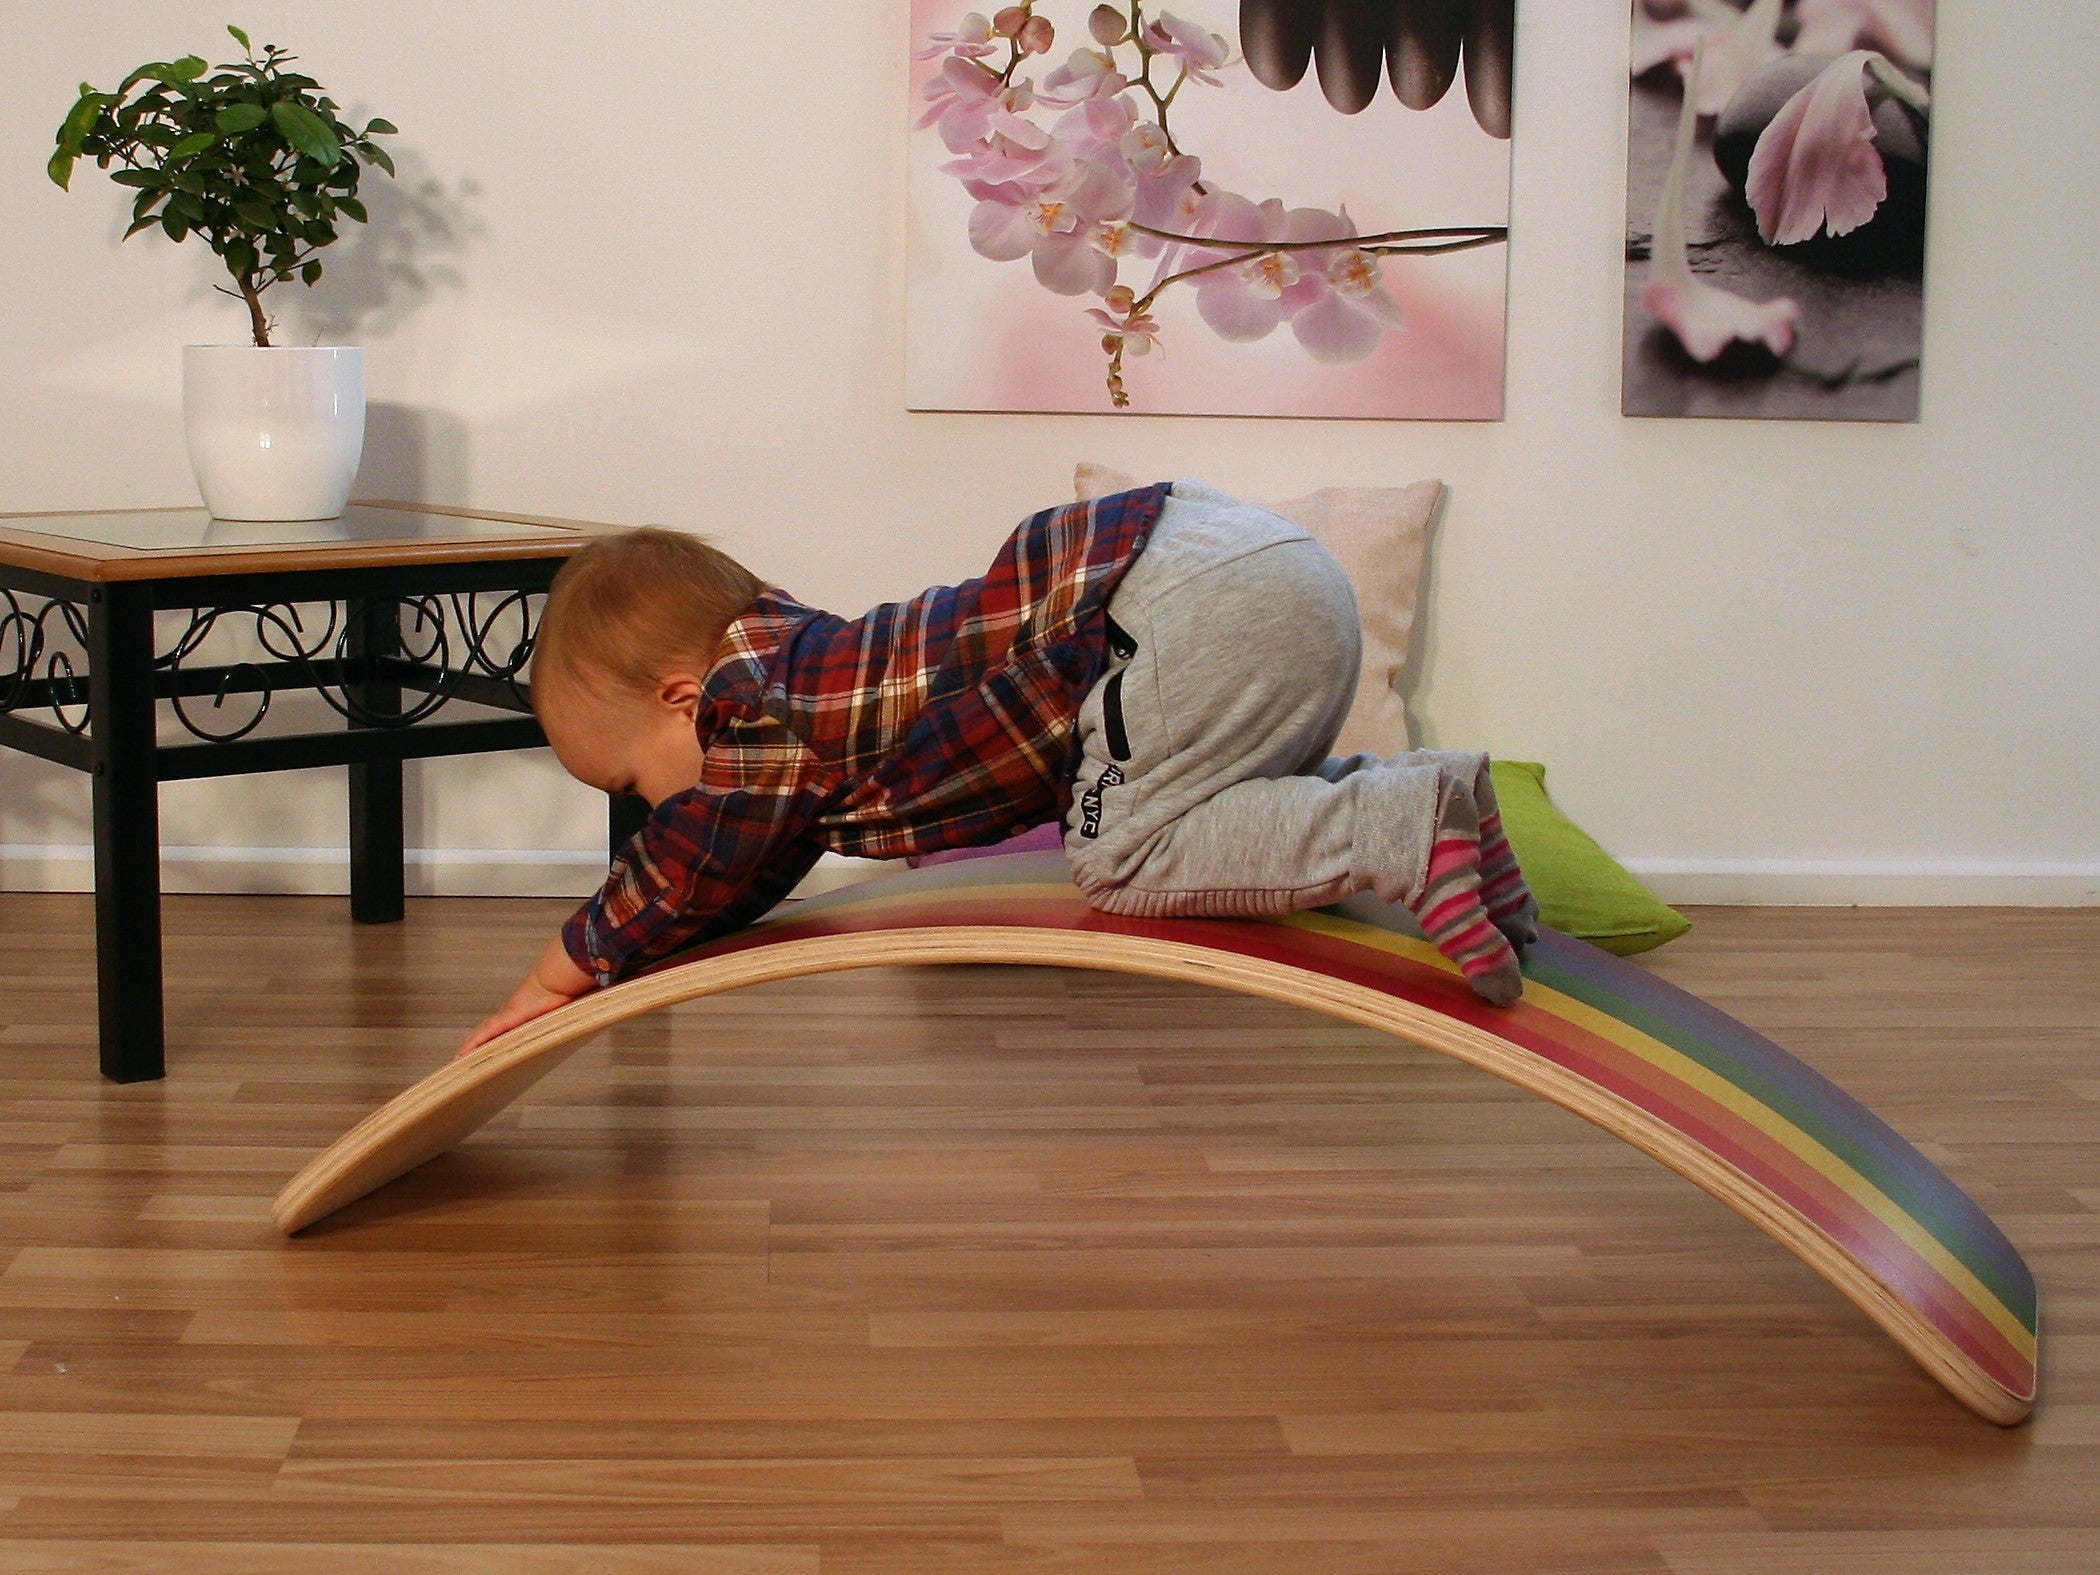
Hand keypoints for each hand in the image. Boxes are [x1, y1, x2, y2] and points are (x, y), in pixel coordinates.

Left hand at [457, 935, 594, 1058]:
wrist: (562, 973)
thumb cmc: (569, 986)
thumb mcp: (570, 1007)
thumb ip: (575, 1010)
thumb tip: (595, 1005)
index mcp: (526, 1013)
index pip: (506, 1029)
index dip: (495, 1038)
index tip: (488, 1049)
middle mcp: (513, 1014)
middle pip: (490, 1033)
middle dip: (478, 1045)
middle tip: (465, 1059)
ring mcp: (507, 1016)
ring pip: (483, 1036)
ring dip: (471, 1047)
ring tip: (458, 1062)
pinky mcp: (506, 1019)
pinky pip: (484, 1035)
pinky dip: (472, 1045)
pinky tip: (461, 1056)